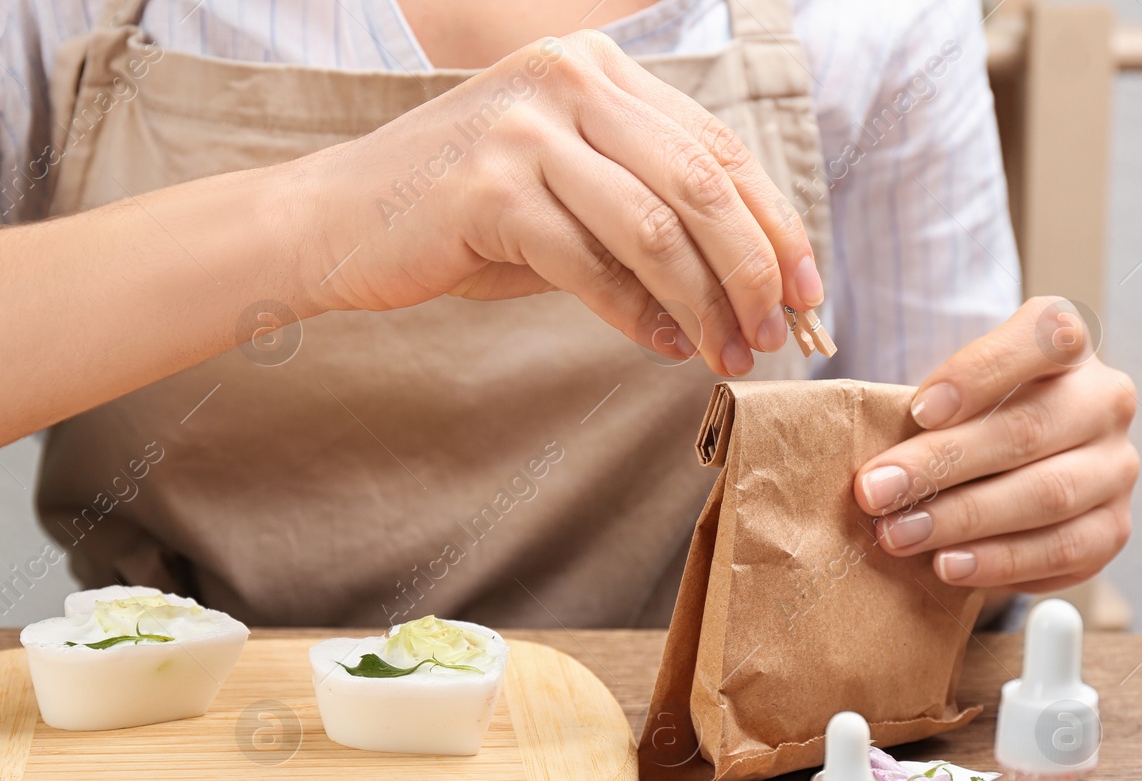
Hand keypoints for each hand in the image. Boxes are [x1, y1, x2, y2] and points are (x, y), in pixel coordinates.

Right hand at [297, 31, 823, 376]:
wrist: (334, 221)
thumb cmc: (454, 214)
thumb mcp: (559, 188)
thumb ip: (640, 206)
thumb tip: (745, 276)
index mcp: (594, 68)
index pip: (715, 146)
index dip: (774, 222)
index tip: (807, 287)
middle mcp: (567, 80)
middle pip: (700, 181)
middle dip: (753, 268)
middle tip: (775, 332)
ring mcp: (525, 130)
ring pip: (656, 226)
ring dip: (705, 301)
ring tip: (728, 351)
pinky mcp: (489, 190)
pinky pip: (591, 265)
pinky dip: (637, 315)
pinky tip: (663, 346)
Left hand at [855, 297, 1139, 592]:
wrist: (1014, 469)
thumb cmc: (968, 420)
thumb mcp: (950, 393)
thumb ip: (925, 411)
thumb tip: (873, 464)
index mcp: (1068, 344)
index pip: (1043, 338)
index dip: (981, 373)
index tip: (920, 409)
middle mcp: (1105, 400)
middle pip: (1028, 429)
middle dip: (942, 464)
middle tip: (875, 492)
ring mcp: (1116, 466)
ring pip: (1047, 494)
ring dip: (963, 519)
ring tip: (900, 535)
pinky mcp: (1113, 527)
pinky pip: (1062, 550)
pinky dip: (999, 561)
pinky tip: (948, 565)